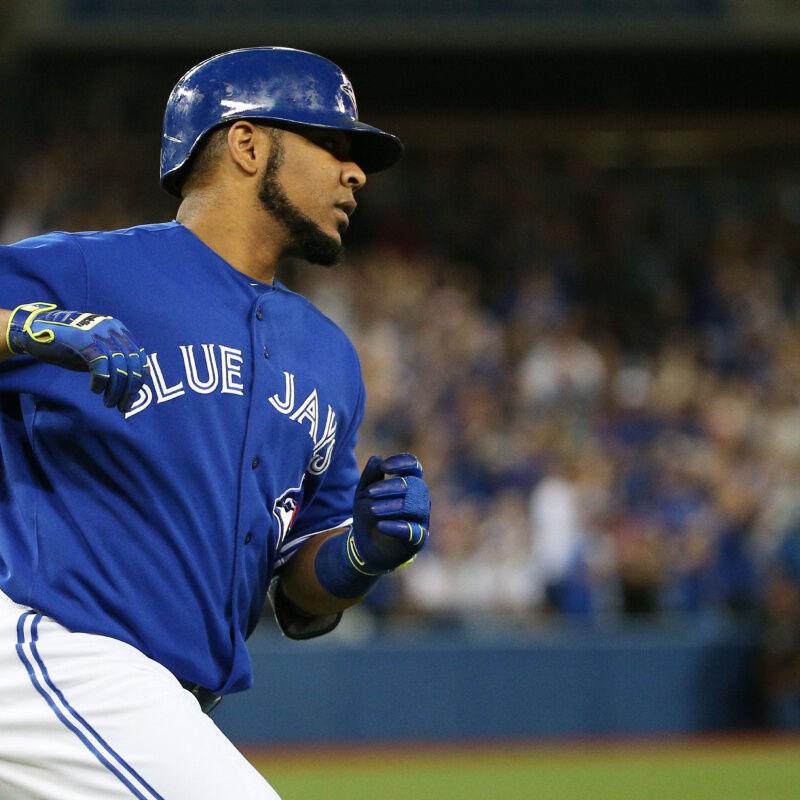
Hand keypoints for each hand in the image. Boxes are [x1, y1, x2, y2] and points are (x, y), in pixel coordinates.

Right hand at [6, 302, 148, 413]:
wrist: (34, 331)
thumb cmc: (67, 345)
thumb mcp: (97, 352)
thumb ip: (114, 362)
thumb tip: (131, 386)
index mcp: (120, 330)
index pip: (140, 359)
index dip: (138, 381)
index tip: (131, 398)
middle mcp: (113, 329)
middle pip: (132, 365)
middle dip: (130, 390)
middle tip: (123, 407)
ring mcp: (98, 332)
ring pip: (119, 367)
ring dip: (115, 390)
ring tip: (108, 403)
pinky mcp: (83, 339)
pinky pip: (101, 366)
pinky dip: (101, 381)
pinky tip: (95, 389)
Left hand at [350, 453, 430, 572]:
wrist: (364, 547)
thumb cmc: (368, 516)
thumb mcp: (364, 494)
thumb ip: (370, 476)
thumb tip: (377, 458)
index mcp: (409, 485)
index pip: (415, 468)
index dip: (403, 463)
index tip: (384, 467)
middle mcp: (420, 501)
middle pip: (416, 486)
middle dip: (392, 486)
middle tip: (370, 493)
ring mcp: (421, 520)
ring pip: (417, 507)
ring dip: (392, 506)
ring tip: (372, 509)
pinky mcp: (417, 540)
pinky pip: (413, 531)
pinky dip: (397, 527)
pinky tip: (381, 525)